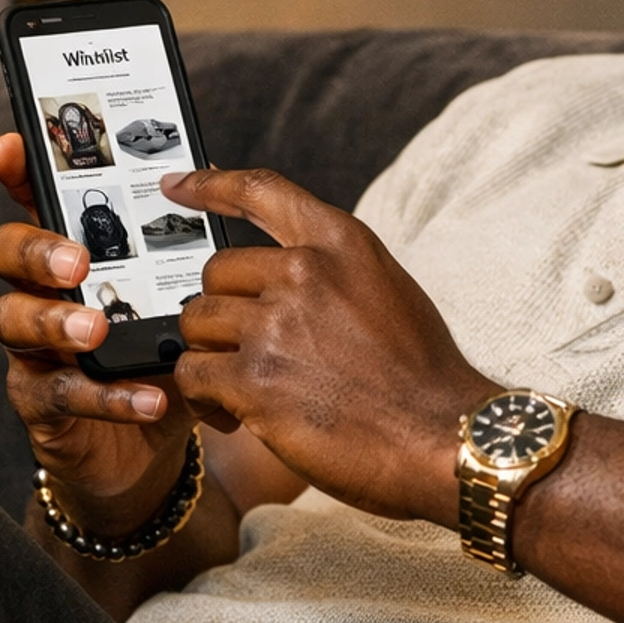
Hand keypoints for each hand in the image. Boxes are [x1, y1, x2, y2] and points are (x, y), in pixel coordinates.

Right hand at [0, 134, 194, 533]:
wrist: (152, 443)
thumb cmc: (161, 352)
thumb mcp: (177, 296)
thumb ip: (181, 247)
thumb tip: (209, 180)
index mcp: (70, 253)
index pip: (33, 201)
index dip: (16, 172)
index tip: (11, 147)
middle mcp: (38, 292)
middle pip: (5, 254)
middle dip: (35, 250)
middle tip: (77, 260)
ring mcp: (32, 349)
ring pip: (12, 321)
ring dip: (54, 322)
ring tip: (96, 328)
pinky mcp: (42, 405)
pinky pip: (60, 395)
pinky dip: (106, 396)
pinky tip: (149, 398)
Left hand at [161, 167, 494, 524]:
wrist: (447, 437)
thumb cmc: (426, 377)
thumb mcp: (389, 290)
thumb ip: (334, 272)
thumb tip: (283, 277)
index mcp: (340, 243)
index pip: (259, 191)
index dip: (208, 185)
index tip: (176, 186)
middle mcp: (304, 273)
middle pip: (214, 274)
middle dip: (221, 316)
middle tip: (244, 354)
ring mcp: (276, 326)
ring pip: (196, 324)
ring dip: (210, 358)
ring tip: (238, 392)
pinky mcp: (256, 380)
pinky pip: (193, 375)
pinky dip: (203, 400)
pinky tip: (232, 417)